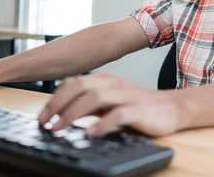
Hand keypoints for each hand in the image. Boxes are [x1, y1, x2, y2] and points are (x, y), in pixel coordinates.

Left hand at [38, 73, 185, 137]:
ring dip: (73, 113)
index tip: (42, 117)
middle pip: (79, 86)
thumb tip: (61, 115)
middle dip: (58, 104)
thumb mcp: (110, 103)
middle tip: (45, 123)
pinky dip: (101, 124)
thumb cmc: (138, 107)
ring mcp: (126, 95)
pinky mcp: (138, 109)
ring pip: (94, 97)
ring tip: (60, 128)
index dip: (54, 98)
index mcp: (104, 79)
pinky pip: (117, 114)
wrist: (171, 108)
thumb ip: (88, 105)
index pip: (73, 83)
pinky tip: (90, 134)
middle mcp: (113, 83)